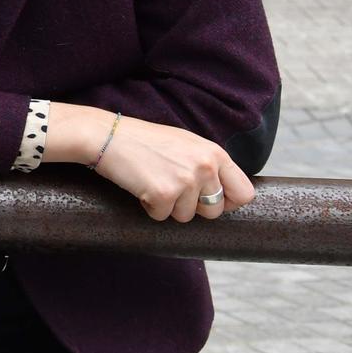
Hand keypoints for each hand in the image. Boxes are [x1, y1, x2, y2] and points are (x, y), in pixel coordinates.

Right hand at [92, 115, 256, 222]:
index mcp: (215, 153)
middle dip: (193, 208)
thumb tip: (225, 194)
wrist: (107, 136)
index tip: (210, 201)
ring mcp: (185, 181)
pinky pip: (162, 216)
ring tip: (152, 181)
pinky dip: (149, 207)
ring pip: (186, 216)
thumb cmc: (144, 140)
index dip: (228, 203)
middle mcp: (205, 167)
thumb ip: (209, 165)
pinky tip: (140, 186)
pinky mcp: (163, 194)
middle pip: (214, 210)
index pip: (244, 193)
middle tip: (172, 190)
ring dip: (168, 206)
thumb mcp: (186, 144)